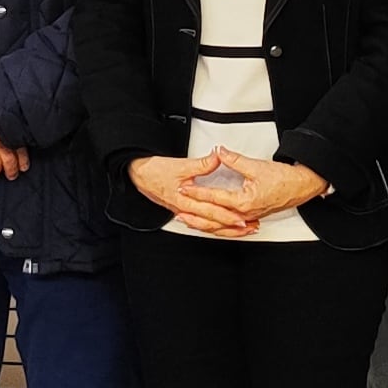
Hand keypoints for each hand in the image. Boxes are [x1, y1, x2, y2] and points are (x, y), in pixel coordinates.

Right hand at [129, 153, 251, 235]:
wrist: (139, 175)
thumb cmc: (155, 172)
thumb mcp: (179, 165)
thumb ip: (201, 164)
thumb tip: (217, 158)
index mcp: (185, 201)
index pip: (211, 212)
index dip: (228, 216)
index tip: (242, 219)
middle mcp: (185, 210)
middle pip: (212, 223)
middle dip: (231, 227)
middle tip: (248, 227)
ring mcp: (184, 211)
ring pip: (207, 225)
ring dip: (225, 229)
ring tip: (241, 230)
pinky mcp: (183, 210)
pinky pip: (201, 222)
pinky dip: (214, 225)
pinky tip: (222, 227)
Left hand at [189, 151, 326, 226]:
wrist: (301, 186)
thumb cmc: (283, 179)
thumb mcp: (256, 166)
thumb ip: (234, 160)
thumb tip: (219, 152)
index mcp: (244, 201)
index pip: (214, 197)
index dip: (197, 192)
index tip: (184, 188)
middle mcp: (244, 213)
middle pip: (214, 217)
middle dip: (195, 214)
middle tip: (178, 210)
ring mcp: (248, 218)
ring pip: (221, 226)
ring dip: (204, 224)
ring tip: (188, 221)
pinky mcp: (251, 217)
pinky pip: (230, 226)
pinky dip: (217, 226)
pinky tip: (209, 225)